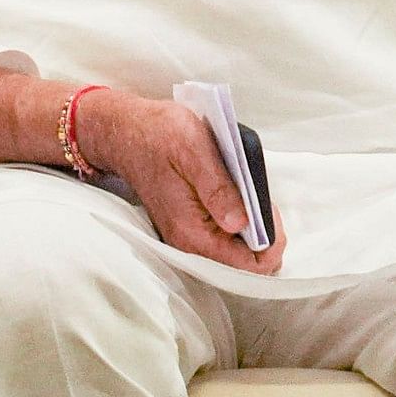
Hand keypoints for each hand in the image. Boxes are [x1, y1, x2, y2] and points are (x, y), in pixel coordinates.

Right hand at [76, 87, 279, 271]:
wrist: (125, 131)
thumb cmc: (157, 134)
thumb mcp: (195, 151)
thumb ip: (219, 189)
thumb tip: (242, 223)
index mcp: (191, 231)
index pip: (247, 265)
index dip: (270, 242)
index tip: (268, 211)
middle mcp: (187, 243)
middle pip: (245, 264)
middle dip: (264, 237)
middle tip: (259, 201)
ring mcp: (186, 238)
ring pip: (237, 254)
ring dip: (252, 230)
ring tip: (247, 197)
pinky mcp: (188, 228)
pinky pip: (225, 240)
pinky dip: (240, 225)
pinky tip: (235, 199)